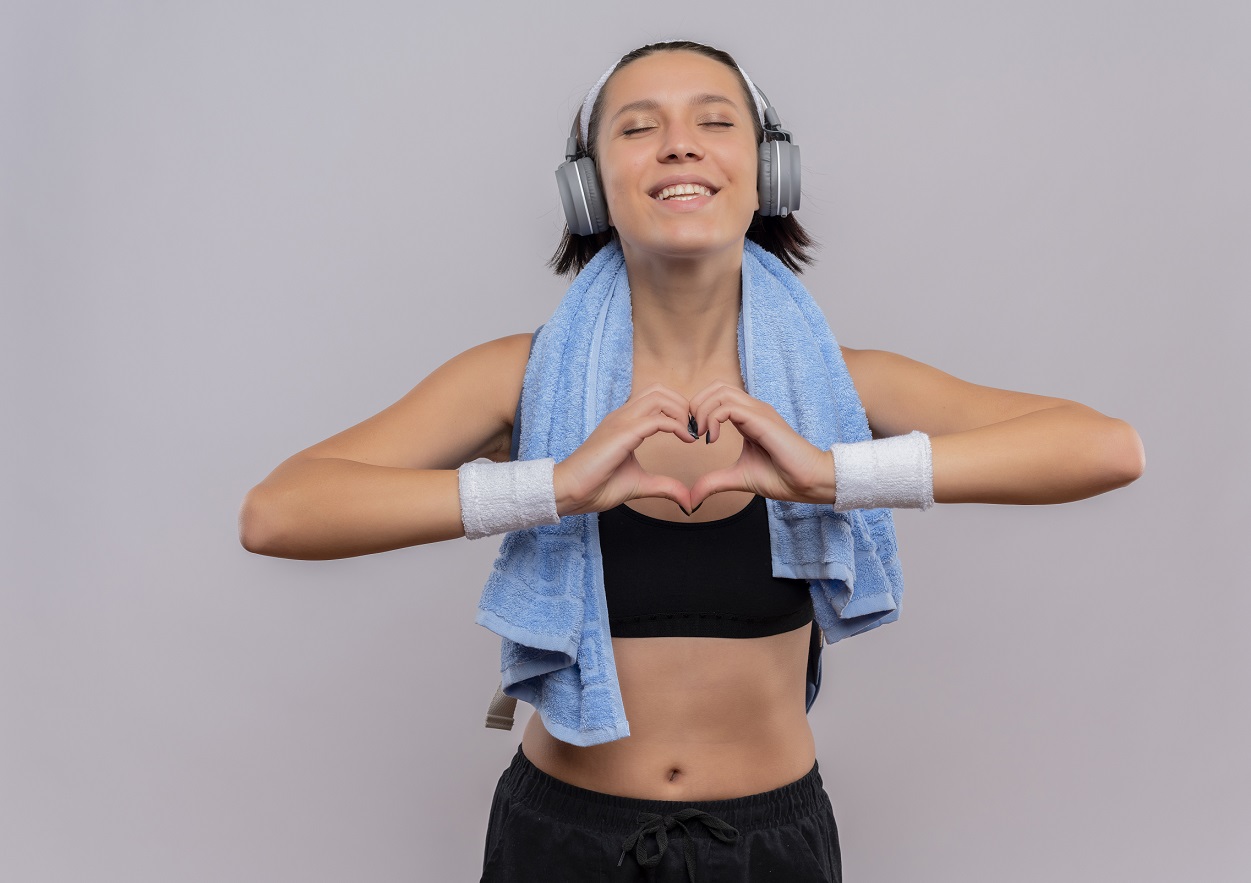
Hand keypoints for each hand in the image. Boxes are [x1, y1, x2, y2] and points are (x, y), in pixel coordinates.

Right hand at [554, 384, 696, 515]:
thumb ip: (664, 486)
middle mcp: (622, 416)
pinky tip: (686, 439)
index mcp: (624, 422)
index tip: (691, 433)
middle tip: (694, 429)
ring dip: (681, 411)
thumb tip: (687, 500)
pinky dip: (677, 425)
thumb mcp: (639, 484)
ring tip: (690, 433)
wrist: (570, 491)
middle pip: (659, 390)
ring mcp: (621, 422)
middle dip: (683, 405)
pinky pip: (656, 419)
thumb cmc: (597, 486)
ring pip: (659, 396)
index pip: (655, 397)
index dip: (678, 409)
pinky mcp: (622, 434)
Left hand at [687, 381, 834, 509]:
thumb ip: (714, 482)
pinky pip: (728, 407)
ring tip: (702, 436)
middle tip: (693, 432)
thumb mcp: (738, 478)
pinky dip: (713, 420)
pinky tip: (712, 440)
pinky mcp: (762, 420)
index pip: (717, 395)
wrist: (809, 482)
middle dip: (696, 406)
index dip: (699, 411)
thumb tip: (692, 497)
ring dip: (702, 411)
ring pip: (720, 392)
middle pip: (716, 386)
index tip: (693, 437)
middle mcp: (753, 409)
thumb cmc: (782, 477)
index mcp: (748, 417)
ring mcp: (759, 412)